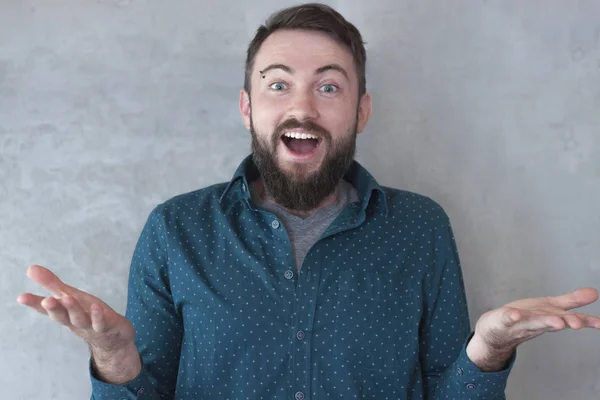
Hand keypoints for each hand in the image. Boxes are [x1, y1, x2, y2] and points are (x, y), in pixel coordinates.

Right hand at [17, 264, 135, 353]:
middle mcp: (74, 321)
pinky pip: (101, 323)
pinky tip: (96, 307)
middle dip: (54, 309)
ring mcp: (90, 326)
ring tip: (68, 299)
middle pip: (62, 316)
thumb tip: (30, 268)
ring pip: (80, 319)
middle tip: (46, 300)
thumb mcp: (70, 297)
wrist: (113, 338)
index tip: (21, 297)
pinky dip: (98, 317)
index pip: (46, 309)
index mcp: (64, 313)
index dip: (34, 303)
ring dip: (74, 310)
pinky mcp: (106, 327)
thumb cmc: (87, 315)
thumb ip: (52, 284)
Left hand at [467, 287, 599, 370]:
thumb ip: (571, 301)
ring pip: (532, 323)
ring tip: (556, 322)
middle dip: (563, 322)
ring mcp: (519, 323)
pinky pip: (506, 318)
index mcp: (549, 318)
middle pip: (551, 322)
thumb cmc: (525, 318)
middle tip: (576, 323)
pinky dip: (511, 316)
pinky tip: (514, 314)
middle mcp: (536, 323)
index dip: (583, 321)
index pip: (568, 319)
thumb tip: (595, 292)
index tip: (599, 323)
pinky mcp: (502, 320)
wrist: (496, 333)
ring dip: (543, 322)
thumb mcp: (549, 307)